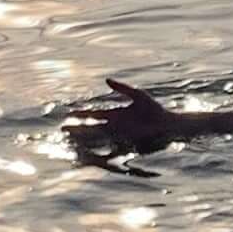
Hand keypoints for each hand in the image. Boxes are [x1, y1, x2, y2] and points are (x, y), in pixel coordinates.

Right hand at [68, 77, 183, 161]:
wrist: (168, 124)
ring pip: (98, 138)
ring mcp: (120, 136)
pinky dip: (99, 149)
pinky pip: (109, 147)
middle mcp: (115, 126)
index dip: (83, 114)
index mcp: (116, 114)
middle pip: (92, 127)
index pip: (95, 113)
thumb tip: (106, 80)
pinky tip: (90, 152)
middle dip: (78, 128)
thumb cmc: (155, 109)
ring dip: (85, 139)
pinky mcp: (126, 144)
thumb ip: (122, 88)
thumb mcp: (137, 95)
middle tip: (63, 129)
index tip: (70, 113)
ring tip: (71, 140)